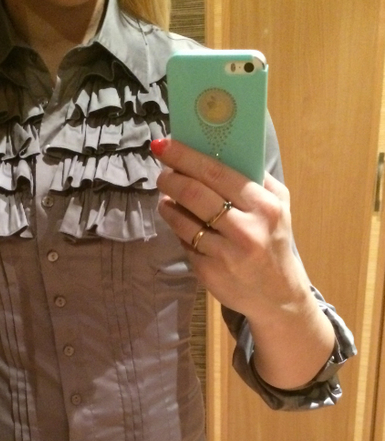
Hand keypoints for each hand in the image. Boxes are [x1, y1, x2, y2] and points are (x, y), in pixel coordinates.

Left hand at [152, 138, 310, 322]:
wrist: (278, 296)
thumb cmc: (275, 242)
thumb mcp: (279, 207)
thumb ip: (256, 179)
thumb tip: (220, 150)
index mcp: (264, 206)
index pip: (217, 172)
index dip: (186, 157)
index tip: (165, 145)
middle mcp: (246, 230)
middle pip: (195, 195)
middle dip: (171, 179)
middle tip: (162, 173)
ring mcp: (225, 254)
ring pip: (184, 222)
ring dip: (167, 206)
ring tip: (165, 199)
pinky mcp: (209, 273)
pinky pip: (185, 244)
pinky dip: (179, 231)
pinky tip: (180, 225)